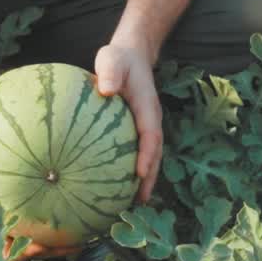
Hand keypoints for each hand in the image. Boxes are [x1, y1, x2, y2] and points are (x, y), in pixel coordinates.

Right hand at [0, 162, 79, 260]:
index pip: (15, 255)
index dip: (30, 254)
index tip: (44, 247)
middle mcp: (13, 233)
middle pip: (40, 248)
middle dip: (59, 248)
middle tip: (80, 241)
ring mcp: (24, 222)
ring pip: (49, 234)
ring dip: (67, 234)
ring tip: (93, 227)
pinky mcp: (33, 209)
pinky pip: (51, 211)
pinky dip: (66, 208)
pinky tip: (85, 194)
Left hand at [94, 43, 162, 202]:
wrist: (129, 56)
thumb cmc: (118, 59)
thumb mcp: (112, 59)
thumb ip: (110, 72)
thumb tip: (106, 90)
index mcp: (147, 106)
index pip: (151, 134)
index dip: (148, 154)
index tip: (140, 172)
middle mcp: (150, 119)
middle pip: (155, 153)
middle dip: (150, 177)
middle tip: (141, 202)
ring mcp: (145, 126)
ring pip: (149, 156)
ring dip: (144, 179)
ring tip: (133, 204)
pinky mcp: (136, 129)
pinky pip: (136, 151)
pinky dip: (132, 170)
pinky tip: (117, 186)